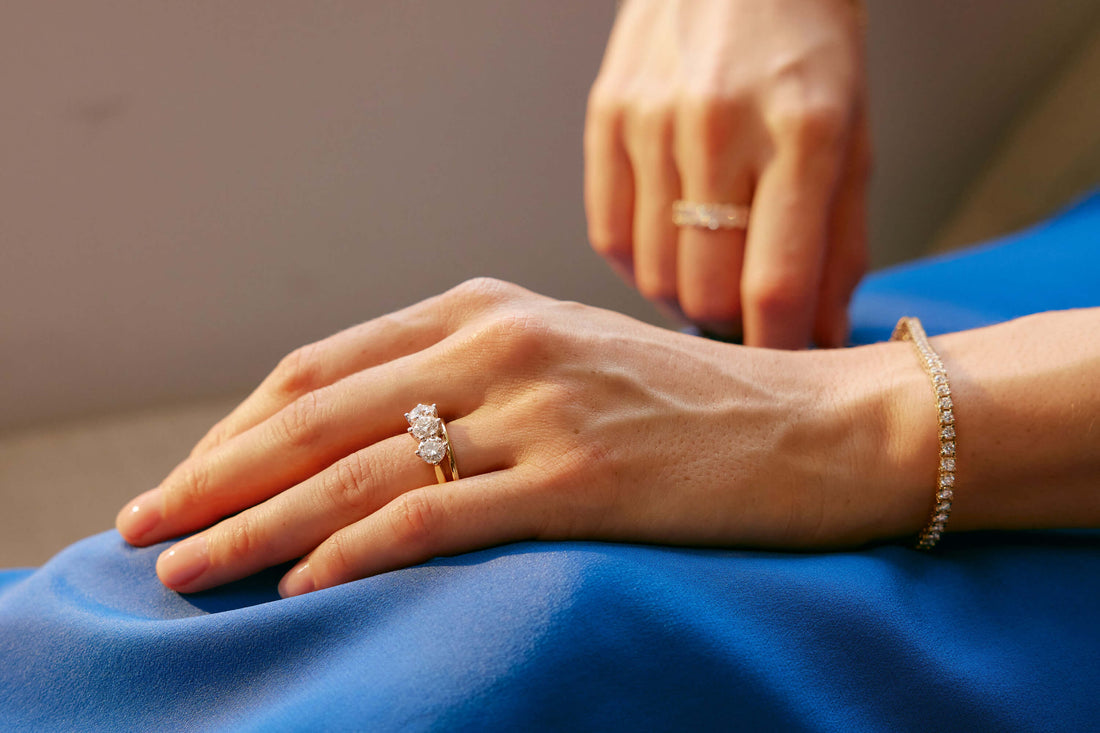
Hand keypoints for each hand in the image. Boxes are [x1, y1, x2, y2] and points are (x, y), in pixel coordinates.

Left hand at [116, 279, 917, 596]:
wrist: (818, 423)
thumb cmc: (689, 405)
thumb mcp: (563, 363)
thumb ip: (470, 381)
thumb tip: (371, 446)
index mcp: (483, 308)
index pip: (322, 367)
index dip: (239, 426)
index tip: (191, 479)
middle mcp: (498, 344)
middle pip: (315, 415)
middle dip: (214, 475)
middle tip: (142, 526)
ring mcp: (539, 407)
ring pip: (358, 469)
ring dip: (254, 523)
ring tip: (182, 569)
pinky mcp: (581, 477)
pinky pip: (437, 516)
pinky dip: (355, 551)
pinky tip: (299, 586)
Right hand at [585, 0, 869, 346]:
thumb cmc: (808, 50)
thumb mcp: (852, 138)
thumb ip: (839, 244)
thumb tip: (819, 336)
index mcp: (804, 133)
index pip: (774, 285)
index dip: (776, 346)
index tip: (779, 362)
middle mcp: (720, 128)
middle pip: (704, 291)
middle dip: (729, 325)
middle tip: (743, 313)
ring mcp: (652, 121)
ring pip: (652, 273)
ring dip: (683, 296)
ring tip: (709, 272)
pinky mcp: (606, 116)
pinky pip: (608, 235)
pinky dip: (639, 263)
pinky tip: (667, 247)